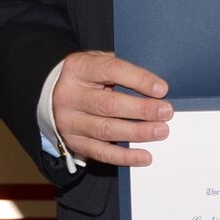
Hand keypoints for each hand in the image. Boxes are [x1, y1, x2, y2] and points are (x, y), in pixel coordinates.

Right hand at [51, 50, 171, 167]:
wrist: (54, 95)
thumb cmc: (88, 77)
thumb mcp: (99, 62)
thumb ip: (122, 70)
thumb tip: (157, 87)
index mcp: (78, 68)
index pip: (111, 70)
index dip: (138, 80)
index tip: (161, 89)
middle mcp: (69, 95)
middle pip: (108, 104)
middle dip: (141, 110)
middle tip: (166, 112)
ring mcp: (69, 121)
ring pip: (106, 130)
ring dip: (137, 132)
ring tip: (160, 131)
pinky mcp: (73, 142)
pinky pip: (100, 153)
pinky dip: (124, 157)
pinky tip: (144, 156)